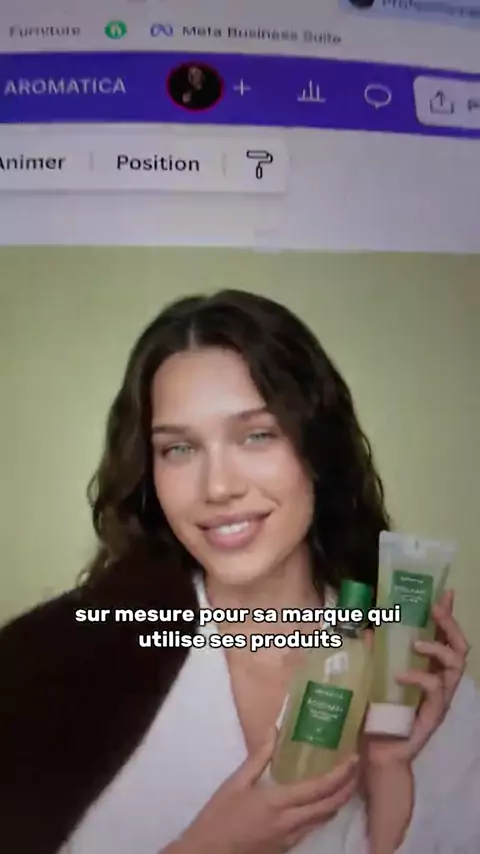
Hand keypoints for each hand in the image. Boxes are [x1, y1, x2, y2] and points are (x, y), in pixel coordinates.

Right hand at [176, 728, 359, 853]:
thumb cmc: (219, 817)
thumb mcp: (235, 783)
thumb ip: (258, 757)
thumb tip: (274, 729)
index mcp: (278, 803)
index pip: (319, 789)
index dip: (341, 775)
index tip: (354, 759)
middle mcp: (290, 824)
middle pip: (329, 807)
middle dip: (347, 788)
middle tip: (357, 770)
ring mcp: (289, 839)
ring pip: (322, 821)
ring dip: (337, 802)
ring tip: (344, 783)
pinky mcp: (285, 848)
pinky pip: (311, 829)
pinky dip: (322, 813)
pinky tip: (320, 803)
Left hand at [359, 591, 469, 853]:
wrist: (375, 756)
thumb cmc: (373, 715)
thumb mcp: (369, 678)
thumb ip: (370, 655)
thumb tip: (364, 629)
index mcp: (425, 668)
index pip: (442, 635)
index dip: (446, 613)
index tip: (445, 591)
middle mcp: (437, 680)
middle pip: (459, 646)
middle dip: (450, 624)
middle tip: (436, 609)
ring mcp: (439, 698)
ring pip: (456, 665)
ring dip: (438, 648)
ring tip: (417, 642)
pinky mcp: (433, 714)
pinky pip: (435, 690)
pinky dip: (419, 677)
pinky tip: (400, 675)